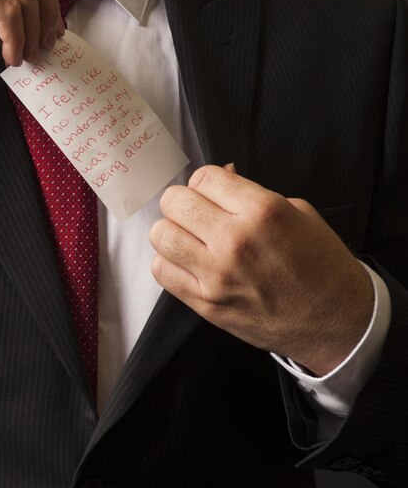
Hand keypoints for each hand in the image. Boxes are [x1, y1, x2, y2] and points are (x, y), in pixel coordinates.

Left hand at [149, 165, 372, 375]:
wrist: (338, 321)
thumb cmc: (321, 264)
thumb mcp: (298, 213)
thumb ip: (252, 194)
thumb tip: (220, 176)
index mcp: (263, 211)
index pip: (203, 177)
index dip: (205, 183)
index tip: (213, 194)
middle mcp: (235, 240)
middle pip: (175, 202)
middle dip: (183, 203)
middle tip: (197, 214)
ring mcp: (217, 274)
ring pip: (160, 235)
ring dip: (171, 232)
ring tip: (189, 239)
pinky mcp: (206, 303)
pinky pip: (161, 271)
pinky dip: (169, 263)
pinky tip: (188, 263)